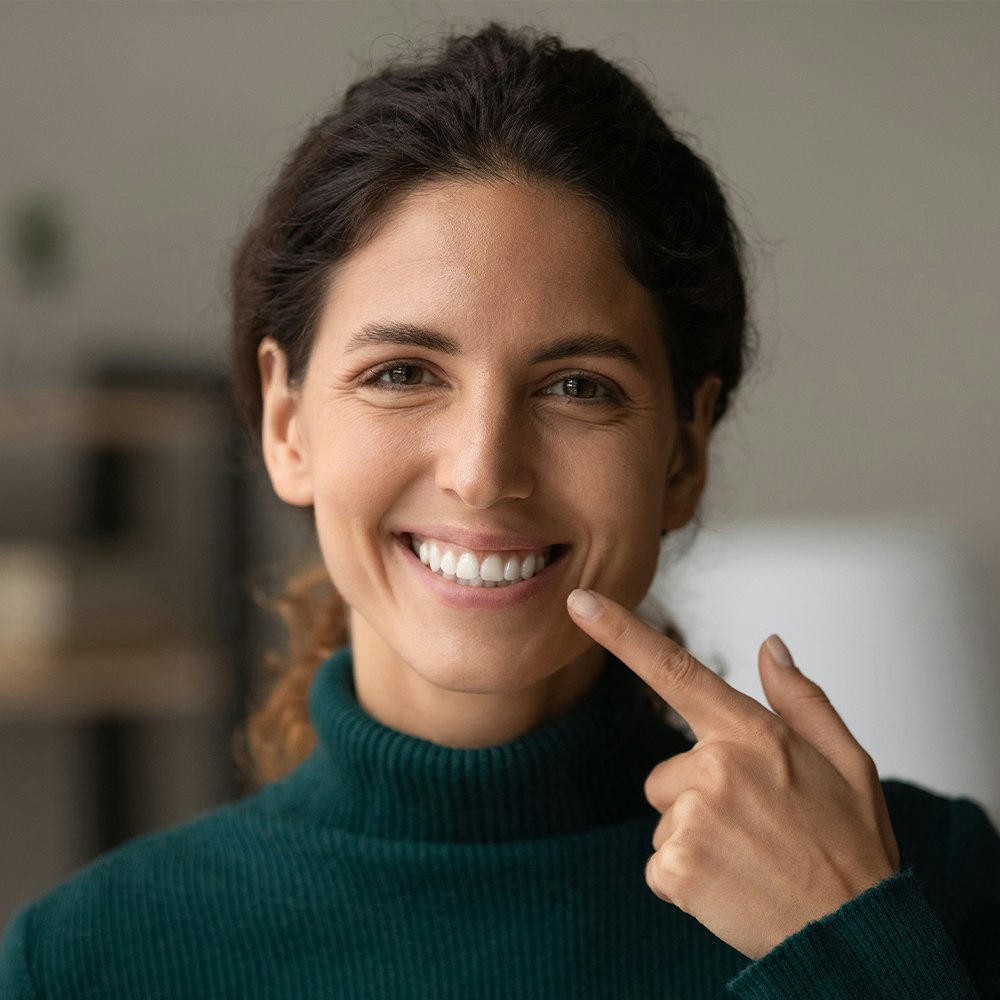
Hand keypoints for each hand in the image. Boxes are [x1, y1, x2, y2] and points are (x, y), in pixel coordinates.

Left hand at [566, 588, 899, 959]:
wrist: (853, 936)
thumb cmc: (850, 847)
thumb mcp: (847, 760)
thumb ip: (800, 698)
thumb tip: (770, 646)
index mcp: (752, 732)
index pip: (673, 668)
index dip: (619, 632)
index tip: (578, 602)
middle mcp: (715, 766)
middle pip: (667, 773)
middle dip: (698, 797)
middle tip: (755, 828)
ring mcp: (693, 818)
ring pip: (666, 818)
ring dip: (695, 838)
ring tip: (749, 859)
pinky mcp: (676, 868)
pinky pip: (659, 864)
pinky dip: (687, 879)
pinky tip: (732, 885)